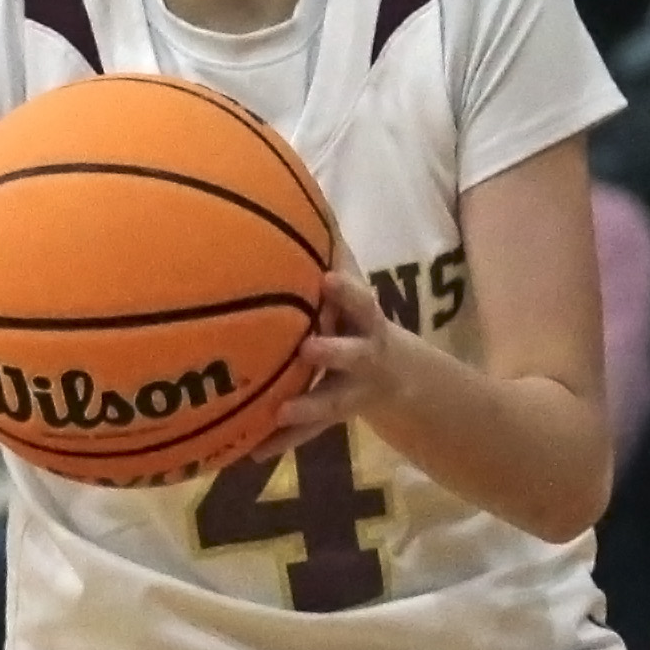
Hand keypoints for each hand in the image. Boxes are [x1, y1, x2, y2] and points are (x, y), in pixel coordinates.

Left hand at [244, 268, 407, 463]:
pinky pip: (305, 432)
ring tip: (280, 411)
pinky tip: (250, 452)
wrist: (399, 377)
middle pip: (354, 352)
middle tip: (308, 349)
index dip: (346, 290)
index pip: (360, 301)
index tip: (327, 279)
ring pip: (331, 401)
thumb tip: (294, 197)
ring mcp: (351, 389)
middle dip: (335, 351)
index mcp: (364, 319)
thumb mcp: (350, 294)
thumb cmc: (356, 319)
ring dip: (308, 405)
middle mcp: (363, 354)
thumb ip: (326, 256)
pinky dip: (280, 440)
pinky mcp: (332, 414)